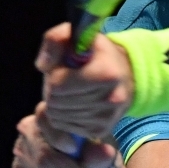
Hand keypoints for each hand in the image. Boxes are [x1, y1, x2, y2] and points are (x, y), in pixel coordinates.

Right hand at [11, 102, 116, 167]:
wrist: (77, 163)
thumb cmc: (87, 148)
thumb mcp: (97, 148)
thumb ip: (100, 151)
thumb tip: (106, 153)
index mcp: (48, 114)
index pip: (44, 121)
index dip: (59, 138)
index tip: (75, 149)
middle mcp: (28, 129)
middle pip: (44, 159)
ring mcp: (20, 150)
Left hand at [36, 23, 133, 138]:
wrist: (126, 75)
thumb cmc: (96, 54)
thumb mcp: (76, 37)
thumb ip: (55, 40)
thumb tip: (43, 65)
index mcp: (106, 73)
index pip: (58, 85)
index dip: (54, 74)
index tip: (63, 68)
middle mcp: (111, 98)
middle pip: (56, 102)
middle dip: (53, 91)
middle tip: (64, 81)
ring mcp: (106, 117)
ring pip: (58, 117)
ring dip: (57, 104)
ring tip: (70, 92)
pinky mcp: (101, 130)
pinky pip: (65, 127)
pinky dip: (64, 116)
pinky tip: (75, 104)